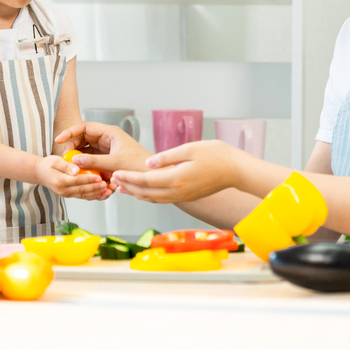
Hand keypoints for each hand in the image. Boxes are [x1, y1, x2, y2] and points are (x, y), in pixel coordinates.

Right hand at [34, 154, 110, 200]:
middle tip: (108, 185)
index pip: (76, 181)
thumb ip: (67, 166)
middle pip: (82, 190)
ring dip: (97, 194)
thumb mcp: (55, 161)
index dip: (89, 180)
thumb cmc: (48, 164)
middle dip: (96, 188)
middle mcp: (63, 190)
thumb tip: (76, 170)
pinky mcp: (71, 195)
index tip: (99, 177)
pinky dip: (94, 196)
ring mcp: (67, 194)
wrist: (40, 174)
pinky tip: (103, 193)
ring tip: (109, 191)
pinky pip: (83, 197)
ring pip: (84, 196)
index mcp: (60, 181)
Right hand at [55, 122, 151, 174]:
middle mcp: (108, 138)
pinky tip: (81, 171)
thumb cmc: (139, 166)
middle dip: (72, 146)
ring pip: (86, 149)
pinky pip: (92, 159)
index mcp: (110, 133)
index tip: (59, 140)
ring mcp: (107, 149)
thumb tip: (74, 160)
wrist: (153, 177)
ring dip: (78, 156)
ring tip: (71, 165)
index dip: (70, 132)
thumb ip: (94, 162)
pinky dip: (85, 164)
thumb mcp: (115, 164)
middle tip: (65, 157)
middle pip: (83, 137)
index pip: (84, 127)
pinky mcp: (108, 159)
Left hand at [110, 140, 242, 203]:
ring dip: (136, 193)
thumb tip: (148, 163)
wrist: (236, 170)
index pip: (146, 180)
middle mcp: (178, 192)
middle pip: (146, 193)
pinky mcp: (187, 197)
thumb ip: (166, 157)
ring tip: (123, 187)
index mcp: (177, 179)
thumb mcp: (189, 149)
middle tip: (113, 179)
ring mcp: (183, 197)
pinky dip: (149, 196)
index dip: (129, 177)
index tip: (116, 172)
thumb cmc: (216, 155)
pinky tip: (143, 191)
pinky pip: (163, 199)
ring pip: (153, 199)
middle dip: (128, 186)